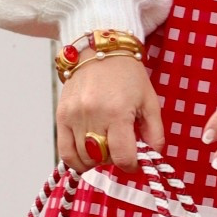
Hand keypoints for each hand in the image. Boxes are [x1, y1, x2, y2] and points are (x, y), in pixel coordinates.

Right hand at [57, 54, 164, 172]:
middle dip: (115, 159)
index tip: (135, 160)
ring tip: (105, 146)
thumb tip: (151, 157)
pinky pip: (64, 151)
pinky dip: (76, 160)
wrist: (100, 50)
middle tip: (121, 147)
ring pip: (83, 158)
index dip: (132, 165)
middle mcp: (92, 115)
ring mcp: (74, 116)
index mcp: (117, 112)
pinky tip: (87, 156)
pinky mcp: (61, 115)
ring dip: (96, 159)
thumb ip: (155, 133)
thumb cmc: (127, 75)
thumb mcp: (150, 101)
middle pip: (102, 159)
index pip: (123, 157)